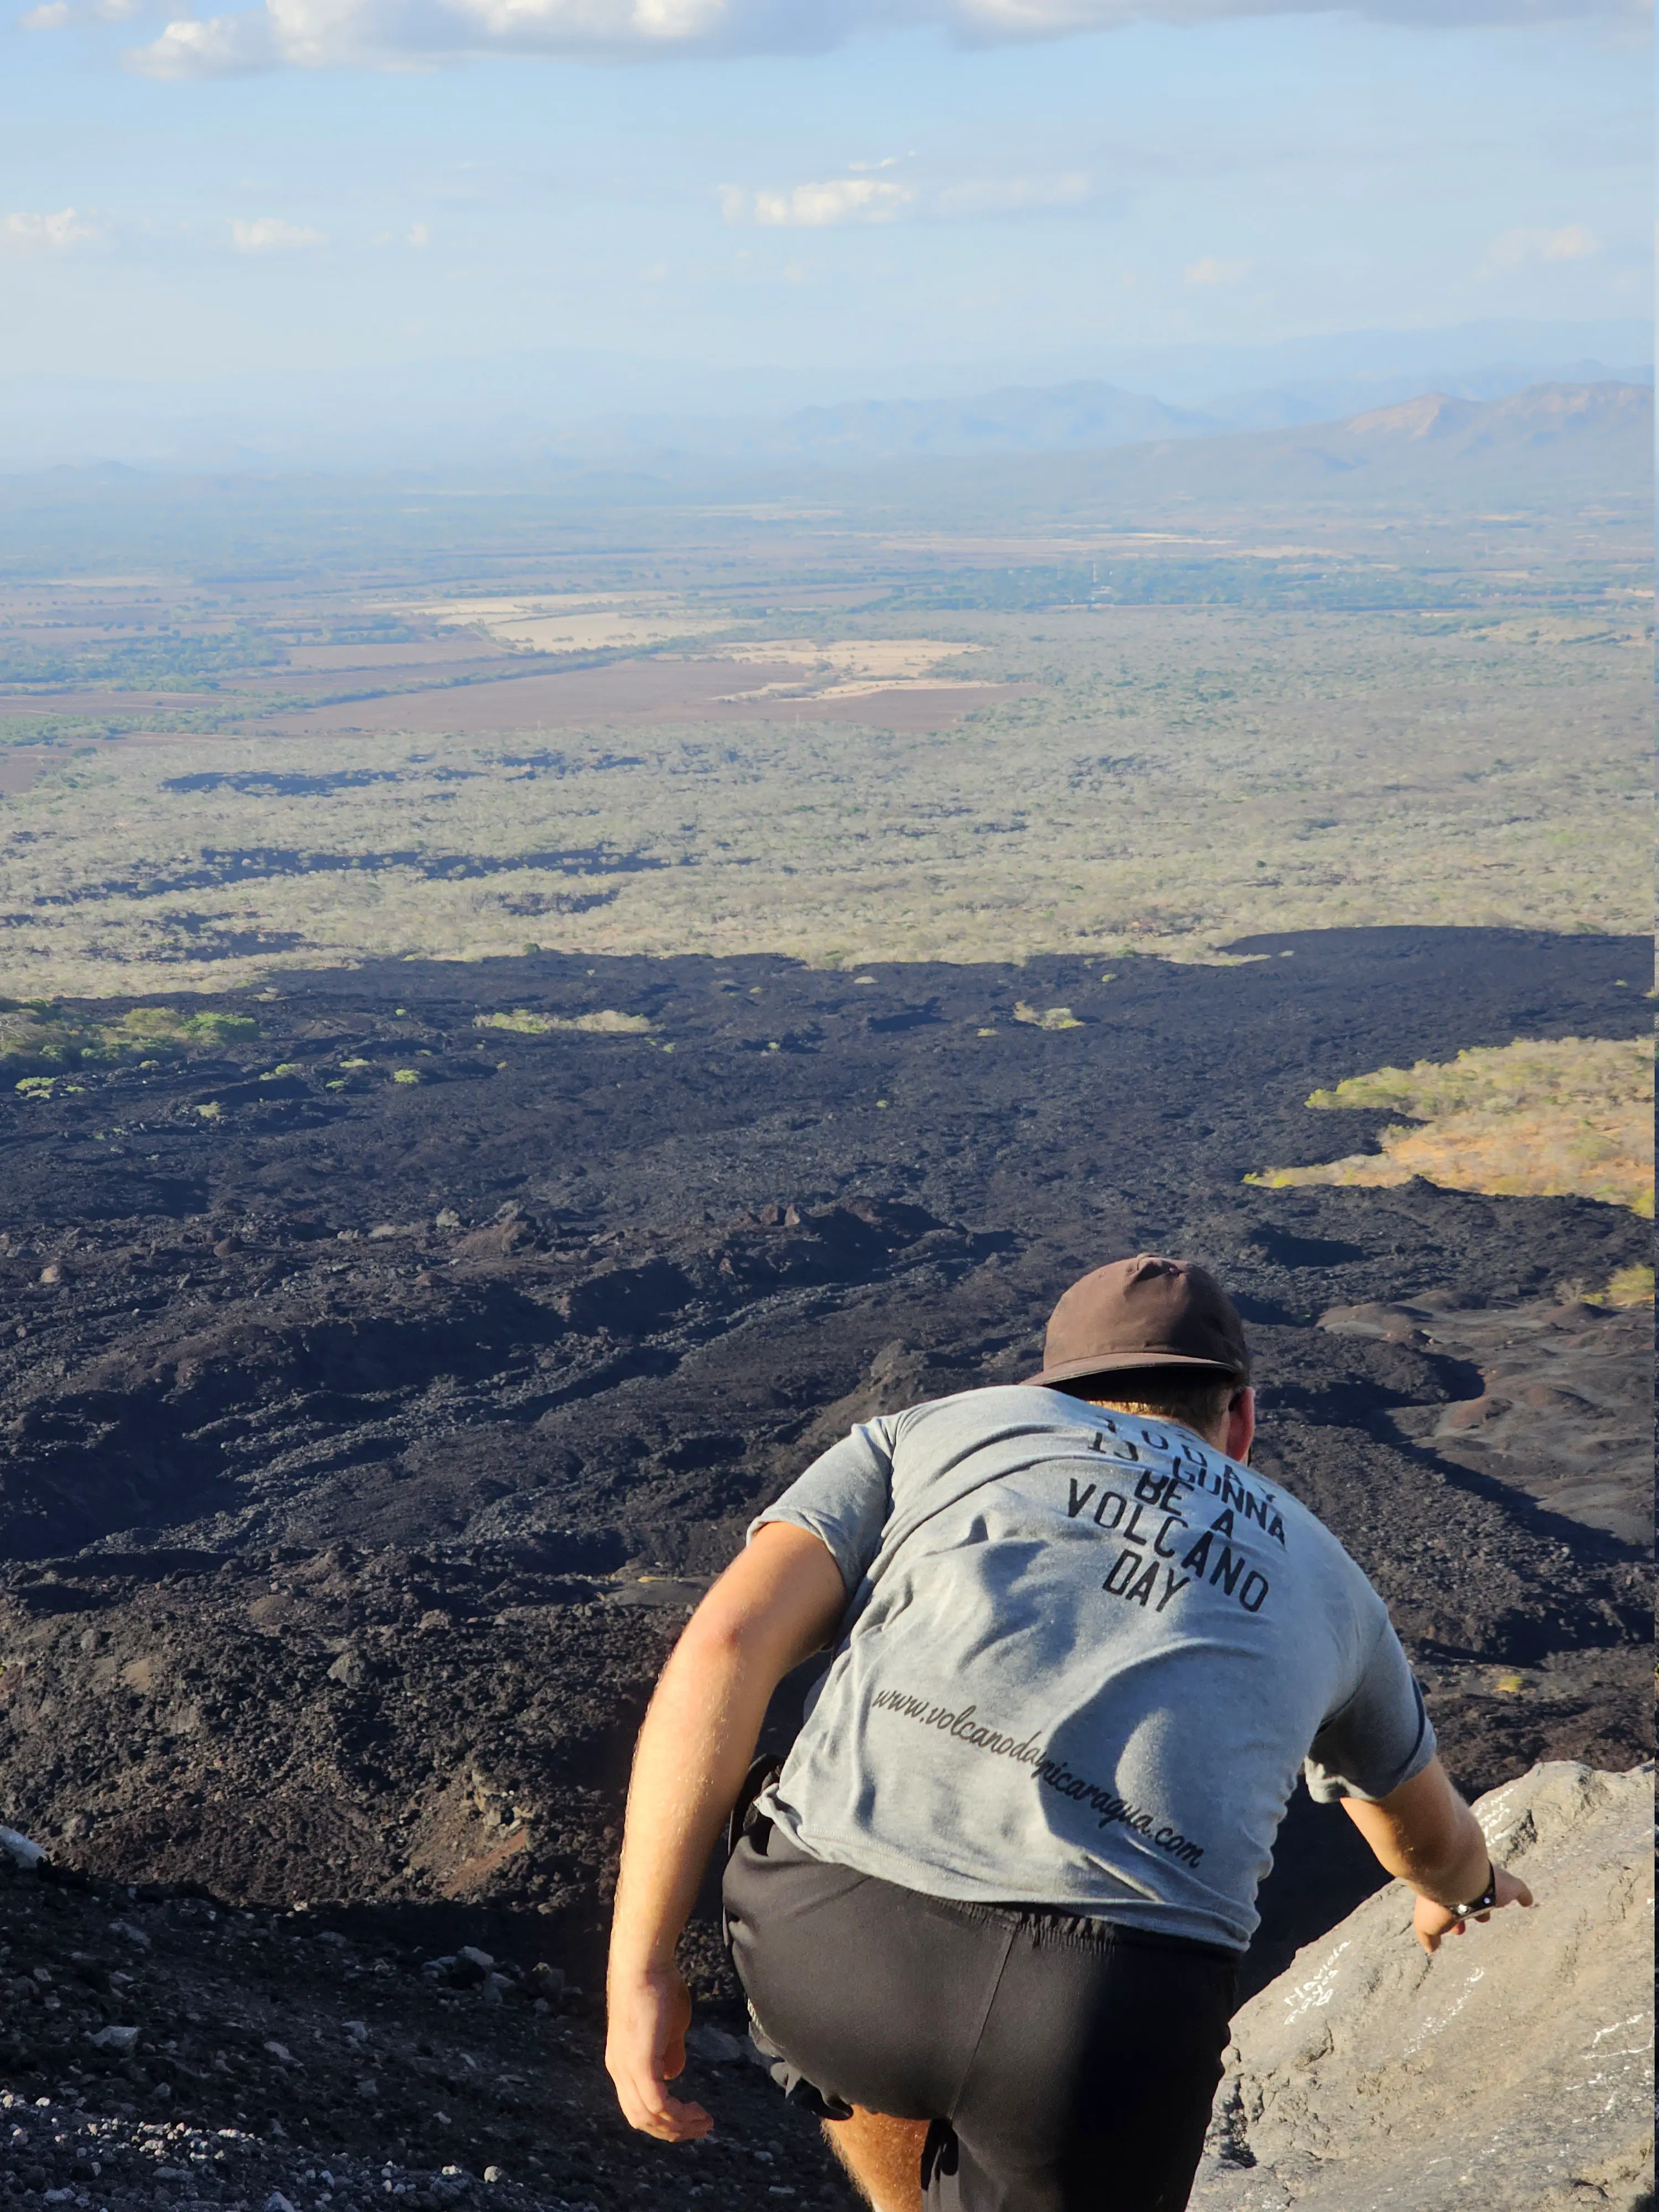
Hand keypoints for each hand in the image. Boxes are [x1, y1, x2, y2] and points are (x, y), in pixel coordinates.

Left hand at [605, 1965, 713, 2142]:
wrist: (643, 1962)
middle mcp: (619, 2070)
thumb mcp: (669, 2026)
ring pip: (648, 2117)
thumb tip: (674, 2074)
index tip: (691, 2118)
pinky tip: (695, 2111)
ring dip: (678, 2126)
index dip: (664, 2118)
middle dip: (673, 2130)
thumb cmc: (658, 1986)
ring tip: (704, 2122)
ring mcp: (626, 2067)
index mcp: (623, 2062)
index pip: (639, 2105)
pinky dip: (676, 2114)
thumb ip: (669, 2052)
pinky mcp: (638, 2062)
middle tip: (702, 2127)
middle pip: (641, 2119)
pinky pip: (656, 2103)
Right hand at [1413, 1866, 1533, 1953]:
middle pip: (1472, 1900)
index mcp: (1447, 1893)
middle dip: (1472, 1911)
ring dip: (1489, 1905)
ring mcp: (1488, 1885)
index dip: (1455, 1919)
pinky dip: (1522, 1895)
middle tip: (1474, 1921)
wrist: (1455, 1875)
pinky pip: (1518, 1890)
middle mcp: (1466, 1885)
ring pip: (1490, 1896)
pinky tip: (1527, 1901)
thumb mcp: (1426, 1923)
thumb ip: (1428, 1936)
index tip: (1458, 1930)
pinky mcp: (1508, 1885)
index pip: (1453, 1907)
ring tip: (1489, 1914)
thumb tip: (1431, 1949)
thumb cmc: (1440, 1902)